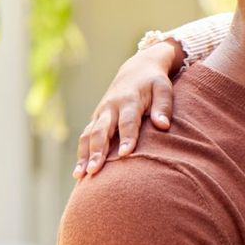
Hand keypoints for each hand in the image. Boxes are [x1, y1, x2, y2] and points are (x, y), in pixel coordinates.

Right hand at [75, 40, 181, 178]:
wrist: (137, 69)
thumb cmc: (154, 82)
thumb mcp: (164, 89)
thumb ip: (163, 106)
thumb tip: (164, 125)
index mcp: (129, 100)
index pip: (128, 121)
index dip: (127, 137)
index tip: (126, 154)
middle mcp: (110, 108)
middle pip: (101, 131)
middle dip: (97, 151)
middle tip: (94, 170)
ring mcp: (101, 114)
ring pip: (88, 135)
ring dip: (83, 155)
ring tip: (80, 175)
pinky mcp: (96, 119)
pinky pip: (85, 137)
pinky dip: (81, 153)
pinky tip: (80, 171)